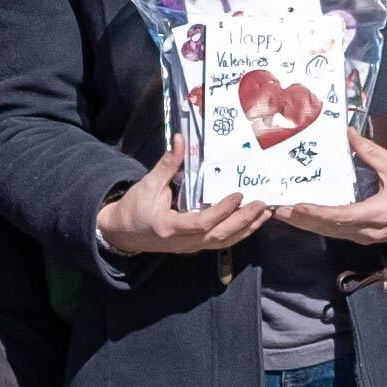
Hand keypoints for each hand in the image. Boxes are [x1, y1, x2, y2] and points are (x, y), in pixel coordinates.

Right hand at [95, 142, 272, 256]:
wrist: (122, 233)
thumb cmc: (134, 208)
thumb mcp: (148, 184)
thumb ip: (167, 164)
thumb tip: (180, 139)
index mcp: (169, 226)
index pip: (202, 223)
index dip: (222, 211)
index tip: (238, 196)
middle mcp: (183, 242)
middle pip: (219, 236)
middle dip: (243, 221)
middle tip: (261, 205)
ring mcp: (190, 247)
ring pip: (224, 243)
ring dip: (246, 229)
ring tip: (264, 214)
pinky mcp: (194, 246)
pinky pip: (220, 242)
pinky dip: (238, 233)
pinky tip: (251, 223)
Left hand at [277, 130, 386, 247]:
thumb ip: (371, 152)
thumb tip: (349, 133)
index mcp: (378, 213)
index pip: (342, 216)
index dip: (318, 213)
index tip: (298, 206)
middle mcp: (368, 230)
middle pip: (329, 228)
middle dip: (301, 219)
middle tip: (276, 208)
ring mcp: (365, 237)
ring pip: (330, 233)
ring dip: (305, 224)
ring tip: (281, 213)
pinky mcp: (362, 236)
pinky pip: (336, 232)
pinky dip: (317, 225)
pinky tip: (301, 217)